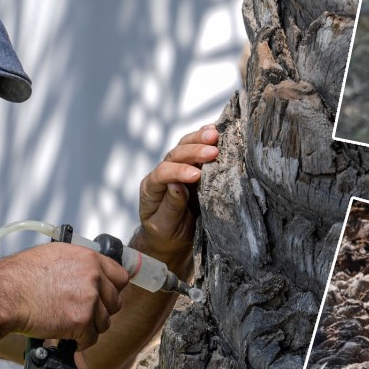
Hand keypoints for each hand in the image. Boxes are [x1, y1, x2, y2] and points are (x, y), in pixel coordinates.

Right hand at [0, 242, 128, 348]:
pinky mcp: (82, 320)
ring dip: (89, 327)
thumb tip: (89, 274)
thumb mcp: (54, 256)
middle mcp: (94, 276)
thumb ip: (78, 265)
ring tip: (70, 326)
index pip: (120, 276)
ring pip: (104, 322)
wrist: (6, 294)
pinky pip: (91, 338)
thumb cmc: (20, 276)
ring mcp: (89, 299)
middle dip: (100, 311)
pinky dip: (80, 342)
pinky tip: (66, 336)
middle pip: (115, 301)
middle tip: (82, 314)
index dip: (112, 289)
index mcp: (88, 258)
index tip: (105, 297)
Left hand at [138, 124, 219, 257]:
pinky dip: (206, 139)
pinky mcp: (193, 167)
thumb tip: (177, 186)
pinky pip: (197, 149)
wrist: (171, 237)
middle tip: (213, 150)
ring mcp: (178, 168)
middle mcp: (163, 174)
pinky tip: (217, 131)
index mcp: (151, 188)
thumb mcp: (165, 226)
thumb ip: (170, 207)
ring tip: (215, 134)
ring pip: (185, 146)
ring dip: (200, 139)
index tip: (196, 175)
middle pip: (175, 155)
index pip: (162, 173)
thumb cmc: (166, 234)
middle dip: (193, 151)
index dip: (178, 171)